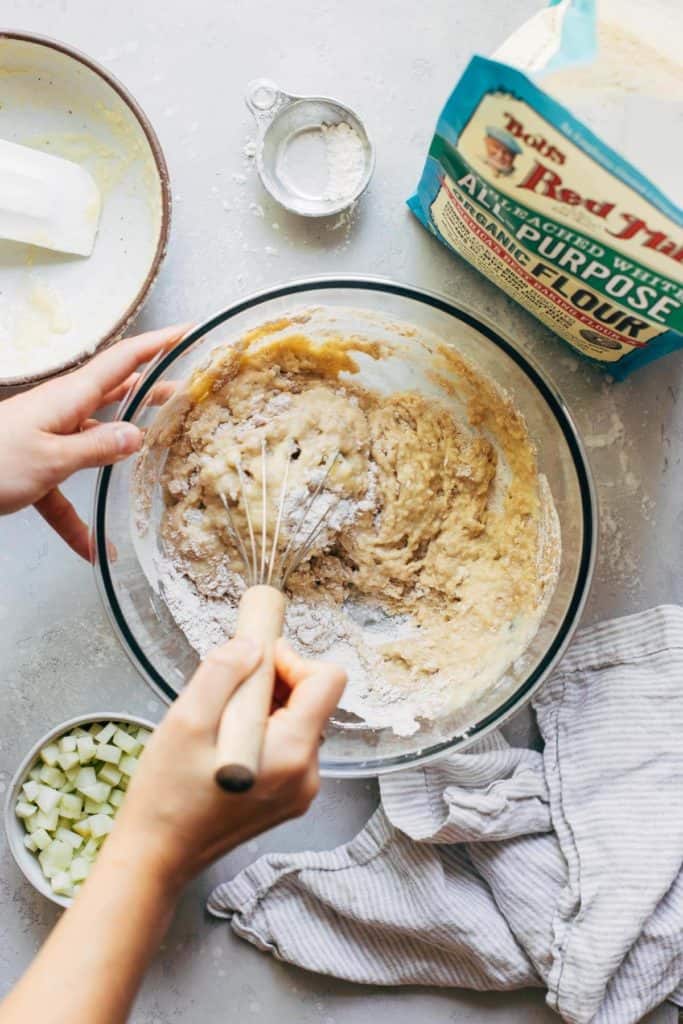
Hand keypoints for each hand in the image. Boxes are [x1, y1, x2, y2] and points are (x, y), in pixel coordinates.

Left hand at [0, 325, 187, 559]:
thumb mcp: (51, 459)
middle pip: (116, 394)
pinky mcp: (35, 467)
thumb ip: (96, 448)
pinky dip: (80, 520)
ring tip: (162, 445)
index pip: (123, 362)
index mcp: (69, 398)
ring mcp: (49, 438)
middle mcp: (63, 411)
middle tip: (189, 388)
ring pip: (97, 438)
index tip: (188, 331)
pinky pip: (66, 493)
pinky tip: (94, 550)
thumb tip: (138, 435)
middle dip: (153, 389)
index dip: (157, 345)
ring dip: (127, 444)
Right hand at [108, 638, 345, 890]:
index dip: (293, 660)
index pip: (328, 681)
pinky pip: (287, 746)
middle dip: (273, 684)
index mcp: (292, 753)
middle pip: (312, 701)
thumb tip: (254, 644)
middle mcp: (308, 773)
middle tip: (225, 694)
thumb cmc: (166, 795)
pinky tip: (224, 745)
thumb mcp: (186, 721)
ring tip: (219, 724)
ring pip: (298, 721)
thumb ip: (223, 674)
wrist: (156, 857)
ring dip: (264, 708)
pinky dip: (262, 732)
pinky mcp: (288, 798)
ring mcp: (301, 790)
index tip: (253, 663)